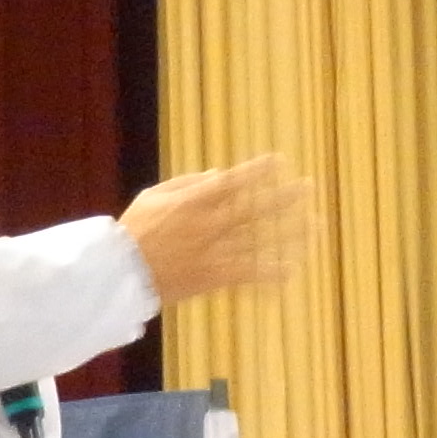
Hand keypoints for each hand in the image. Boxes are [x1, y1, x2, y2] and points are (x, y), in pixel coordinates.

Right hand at [116, 153, 313, 305]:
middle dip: (285, 196)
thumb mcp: (152, 197)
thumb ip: (186, 183)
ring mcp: (214, 251)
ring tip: (316, 225)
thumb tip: (217, 175)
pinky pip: (247, 275)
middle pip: (256, 208)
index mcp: (193, 202)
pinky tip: (292, 272)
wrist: (120, 274)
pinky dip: (269, 274)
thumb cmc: (133, 231)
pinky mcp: (213, 276)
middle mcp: (210, 225)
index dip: (258, 170)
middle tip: (310, 186)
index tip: (280, 160)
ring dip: (290, 233)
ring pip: (260, 241)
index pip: (234, 181)